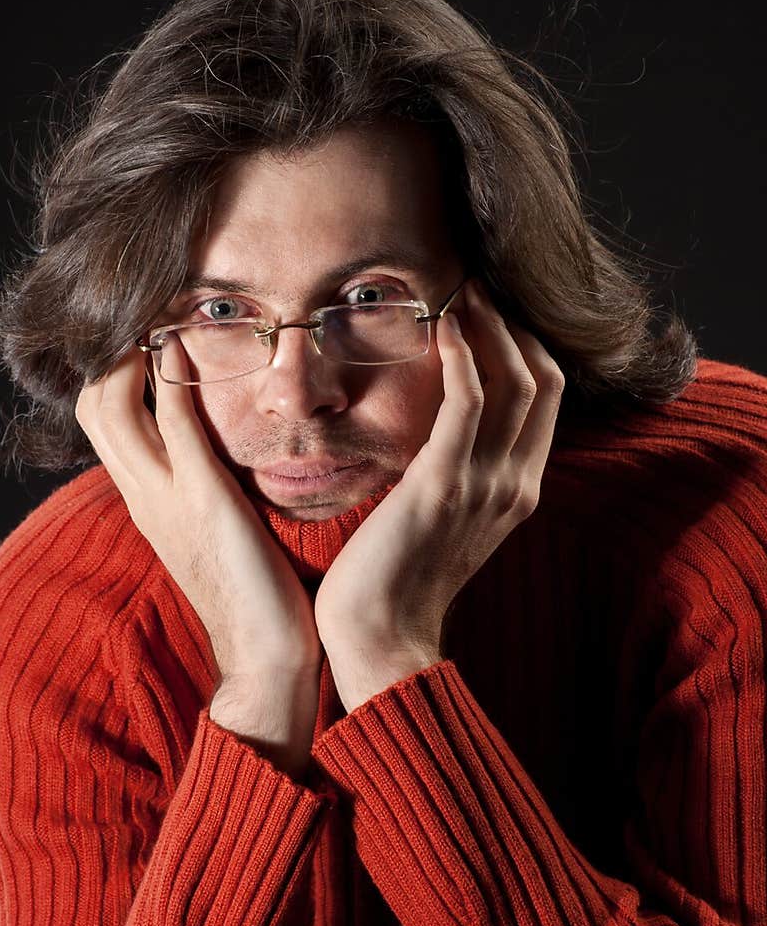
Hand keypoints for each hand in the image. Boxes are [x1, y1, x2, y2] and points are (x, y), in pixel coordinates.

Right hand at [75, 333, 321, 679]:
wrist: (264, 658)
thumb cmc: (252, 594)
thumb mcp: (214, 531)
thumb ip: (203, 488)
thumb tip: (216, 450)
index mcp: (144, 499)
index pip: (101, 416)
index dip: (114, 366)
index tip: (148, 327)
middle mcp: (141, 493)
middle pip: (92, 400)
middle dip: (112, 346)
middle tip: (153, 309)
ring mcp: (165, 495)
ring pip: (112, 402)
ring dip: (133, 349)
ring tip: (164, 311)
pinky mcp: (204, 498)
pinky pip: (174, 423)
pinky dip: (173, 377)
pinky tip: (187, 344)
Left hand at [313, 280, 564, 709]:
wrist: (379, 640)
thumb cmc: (395, 582)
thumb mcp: (444, 523)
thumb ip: (455, 478)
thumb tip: (436, 436)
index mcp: (517, 492)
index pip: (545, 399)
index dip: (525, 346)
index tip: (490, 311)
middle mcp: (514, 485)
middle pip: (544, 381)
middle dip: (515, 325)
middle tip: (477, 285)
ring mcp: (484, 486)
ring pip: (517, 383)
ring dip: (490, 328)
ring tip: (462, 292)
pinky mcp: (442, 486)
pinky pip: (469, 405)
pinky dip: (463, 358)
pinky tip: (443, 327)